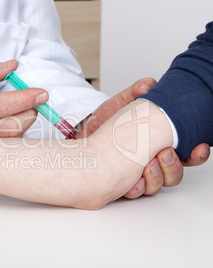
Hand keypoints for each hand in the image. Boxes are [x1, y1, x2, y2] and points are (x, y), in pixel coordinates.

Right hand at [0, 60, 48, 136]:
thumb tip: (12, 66)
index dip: (23, 99)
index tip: (41, 93)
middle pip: (9, 127)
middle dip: (29, 112)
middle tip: (35, 100)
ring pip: (10, 139)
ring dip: (25, 122)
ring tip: (23, 108)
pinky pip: (7, 145)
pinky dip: (17, 132)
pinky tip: (14, 120)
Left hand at [77, 79, 210, 198]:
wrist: (83, 134)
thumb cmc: (106, 121)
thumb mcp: (121, 104)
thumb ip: (136, 92)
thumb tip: (147, 85)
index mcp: (159, 144)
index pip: (187, 154)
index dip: (197, 153)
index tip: (199, 146)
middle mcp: (152, 162)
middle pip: (175, 174)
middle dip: (174, 165)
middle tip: (164, 152)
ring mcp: (138, 174)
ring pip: (157, 186)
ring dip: (156, 177)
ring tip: (148, 164)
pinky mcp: (122, 183)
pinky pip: (134, 192)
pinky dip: (136, 187)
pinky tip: (133, 181)